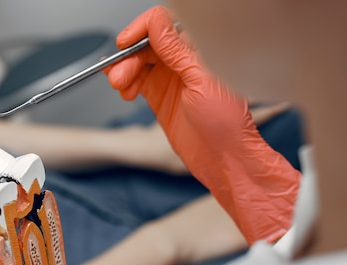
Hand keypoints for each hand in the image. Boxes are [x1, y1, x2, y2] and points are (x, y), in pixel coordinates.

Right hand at [105, 6, 300, 243]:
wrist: (225, 159)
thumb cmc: (227, 124)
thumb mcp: (201, 81)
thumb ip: (177, 51)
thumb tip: (157, 23)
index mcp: (200, 49)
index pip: (164, 24)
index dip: (142, 29)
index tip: (126, 43)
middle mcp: (185, 60)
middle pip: (146, 43)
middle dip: (129, 57)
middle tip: (119, 76)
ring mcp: (171, 78)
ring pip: (138, 62)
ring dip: (124, 71)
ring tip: (122, 88)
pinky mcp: (160, 96)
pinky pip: (137, 80)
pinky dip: (126, 82)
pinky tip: (124, 91)